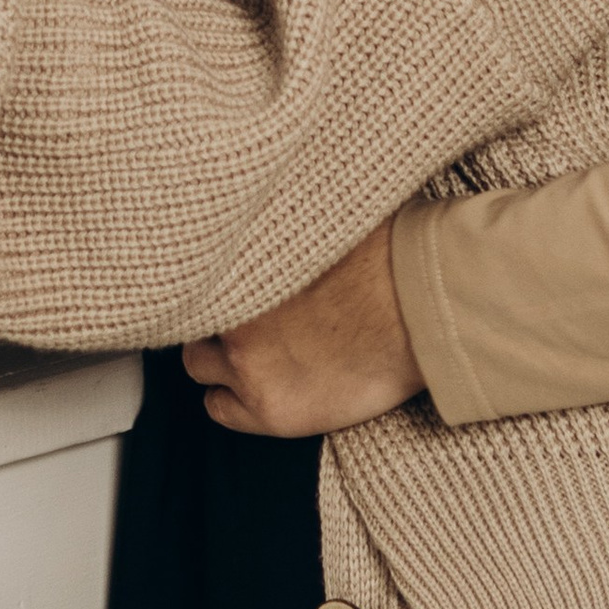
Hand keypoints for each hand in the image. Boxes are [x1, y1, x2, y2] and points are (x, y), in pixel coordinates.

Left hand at [178, 222, 423, 435]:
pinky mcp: (267, 408)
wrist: (417, 314)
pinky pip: (219, 409)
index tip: (229, 287)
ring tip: (251, 359)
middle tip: (244, 325)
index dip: (214, 283)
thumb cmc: (385, 258)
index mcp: (237, 258)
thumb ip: (280, 222)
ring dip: (219, 361)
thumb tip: (275, 198)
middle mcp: (230, 310)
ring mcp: (245, 361)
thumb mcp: (320, 221)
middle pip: (191, 317)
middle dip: (213, 321)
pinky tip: (257, 391)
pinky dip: (232, 402)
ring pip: (198, 365)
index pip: (194, 271)